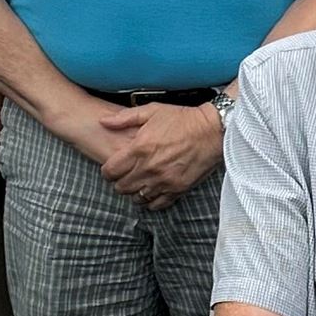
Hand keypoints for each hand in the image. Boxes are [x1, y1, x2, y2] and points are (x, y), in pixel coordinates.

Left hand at [93, 101, 224, 208]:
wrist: (212, 130)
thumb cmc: (182, 119)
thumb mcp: (152, 111)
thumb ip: (124, 118)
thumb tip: (103, 122)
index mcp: (139, 149)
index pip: (110, 171)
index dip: (107, 171)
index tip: (112, 167)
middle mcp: (149, 168)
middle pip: (121, 187)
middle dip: (119, 182)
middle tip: (125, 175)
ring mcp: (163, 181)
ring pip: (136, 198)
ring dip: (134, 192)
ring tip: (138, 182)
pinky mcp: (177, 189)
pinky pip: (156, 204)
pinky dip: (150, 200)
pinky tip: (151, 191)